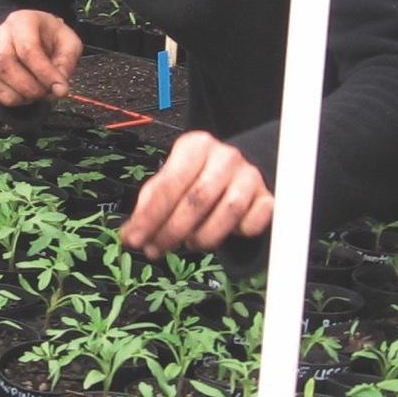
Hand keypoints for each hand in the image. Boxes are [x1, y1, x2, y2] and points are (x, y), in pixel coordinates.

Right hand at [0, 10, 82, 106]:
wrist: (33, 34)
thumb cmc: (51, 38)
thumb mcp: (68, 43)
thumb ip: (66, 64)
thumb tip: (58, 90)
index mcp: (21, 20)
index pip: (27, 50)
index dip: (44, 73)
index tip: (59, 89)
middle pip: (4, 65)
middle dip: (27, 87)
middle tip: (43, 94)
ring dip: (10, 96)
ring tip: (28, 98)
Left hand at [119, 131, 275, 258]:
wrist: (238, 172)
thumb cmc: (196, 178)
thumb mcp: (170, 181)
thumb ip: (148, 206)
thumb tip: (129, 236)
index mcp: (196, 146)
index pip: (170, 184)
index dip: (150, 216)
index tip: (135, 239)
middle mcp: (225, 156)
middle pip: (197, 199)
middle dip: (171, 231)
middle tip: (156, 250)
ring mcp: (250, 175)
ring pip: (227, 212)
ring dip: (203, 236)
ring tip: (189, 243)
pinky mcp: (268, 196)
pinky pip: (254, 222)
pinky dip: (239, 234)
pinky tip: (226, 236)